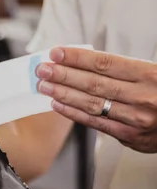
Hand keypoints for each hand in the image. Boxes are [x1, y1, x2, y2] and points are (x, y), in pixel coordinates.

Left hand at [35, 47, 156, 152]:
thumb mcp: (153, 72)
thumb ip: (123, 68)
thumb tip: (83, 61)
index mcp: (150, 75)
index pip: (105, 64)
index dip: (77, 58)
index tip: (56, 52)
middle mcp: (144, 97)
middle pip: (94, 84)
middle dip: (63, 75)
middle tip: (42, 69)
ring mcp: (138, 119)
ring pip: (93, 104)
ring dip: (63, 94)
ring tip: (44, 86)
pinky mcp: (133, 136)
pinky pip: (97, 123)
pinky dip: (74, 113)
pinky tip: (57, 105)